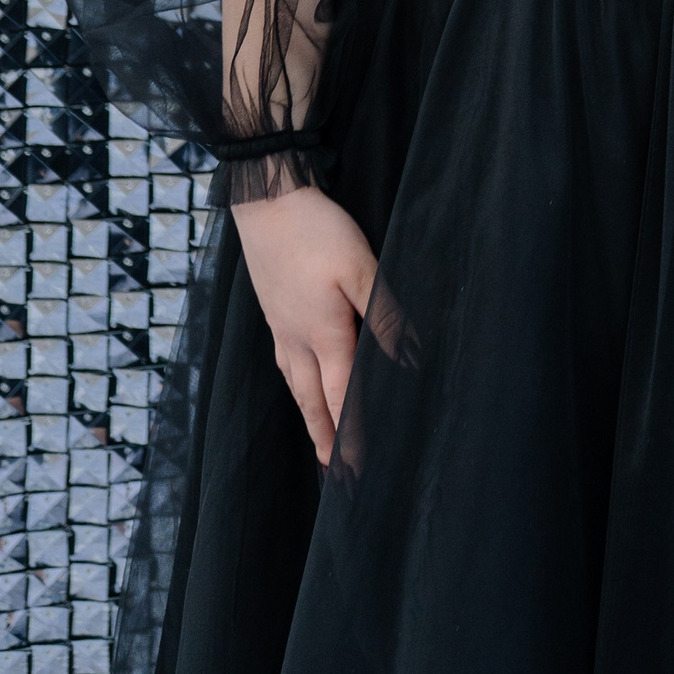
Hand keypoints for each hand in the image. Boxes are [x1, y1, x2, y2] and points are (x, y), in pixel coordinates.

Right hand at [233, 183, 379, 466]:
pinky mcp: (273, 309)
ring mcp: (280, 325)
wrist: (266, 201)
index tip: (355, 468)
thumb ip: (383, 312)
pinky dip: (295, 383)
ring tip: (317, 436)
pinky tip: (297, 379)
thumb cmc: (316, 231)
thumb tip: (407, 356)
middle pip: (311, 399)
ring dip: (308, 413)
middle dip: (324, 436)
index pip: (341, 394)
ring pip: (294, 383)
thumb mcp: (360, 266)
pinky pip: (285, 361)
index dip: (351, 432)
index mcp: (323, 332)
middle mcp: (296, 338)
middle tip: (333, 471)